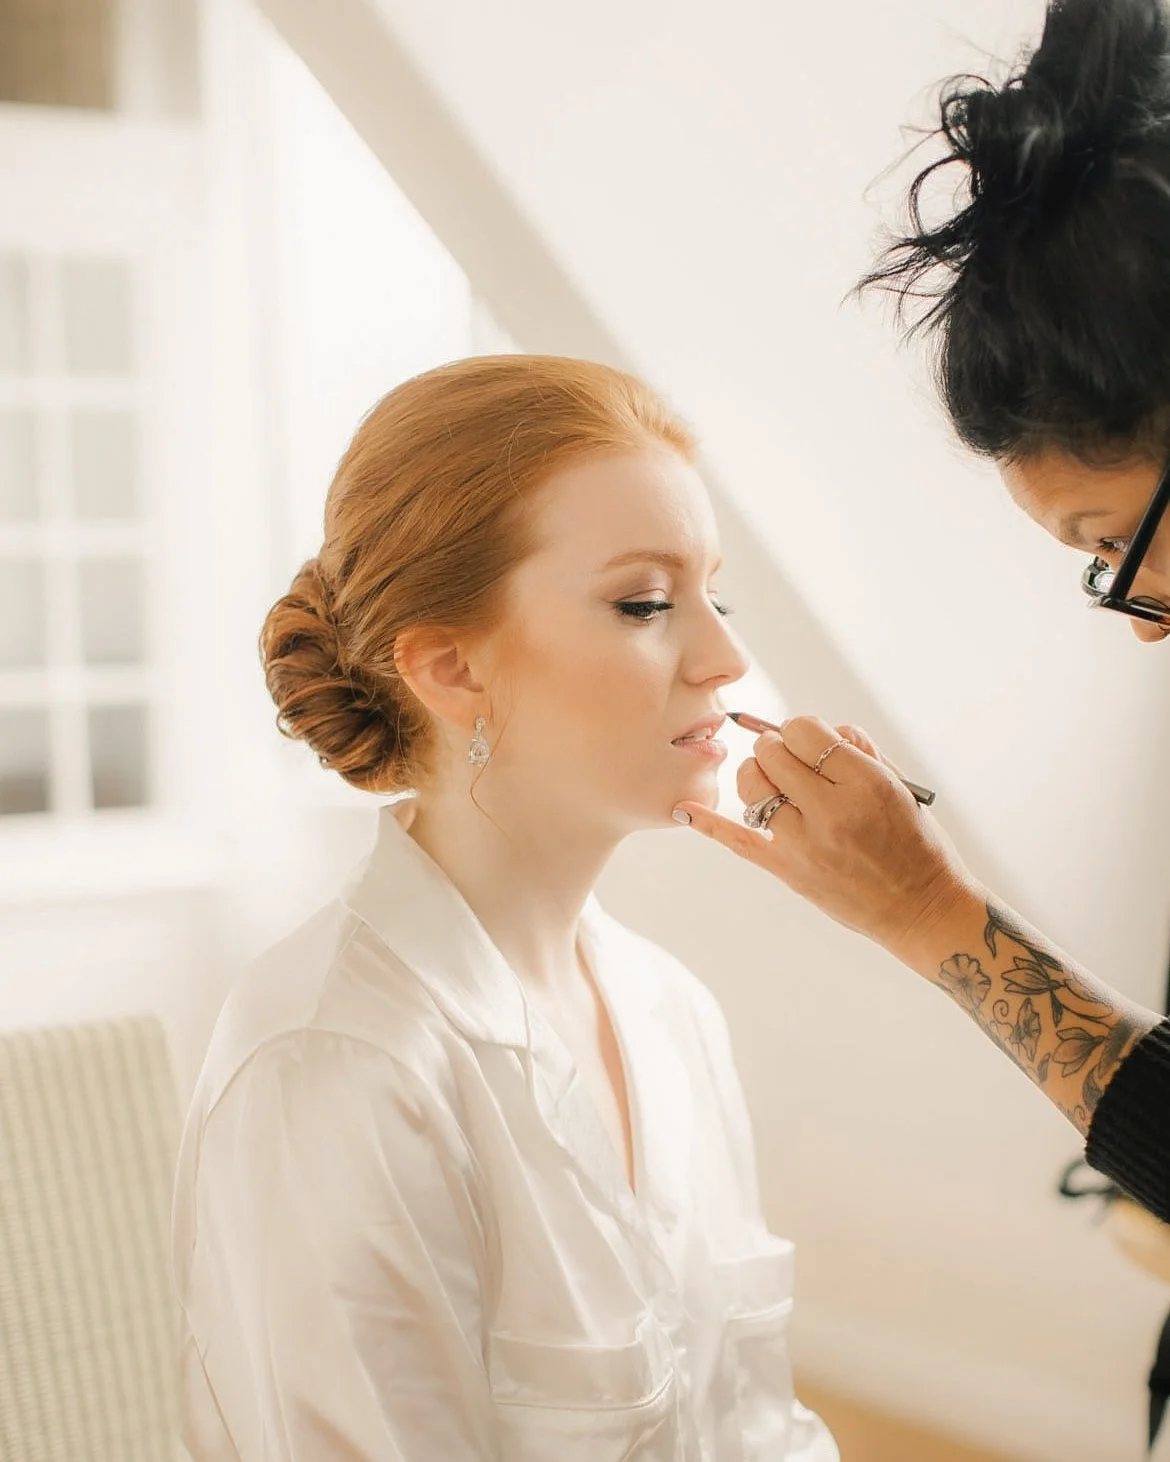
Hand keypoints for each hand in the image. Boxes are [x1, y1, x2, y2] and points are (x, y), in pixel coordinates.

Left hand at [674, 715, 972, 950]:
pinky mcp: (787, 870)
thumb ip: (857, 749)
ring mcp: (804, 843)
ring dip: (757, 774)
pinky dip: (708, 824)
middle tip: (791, 760)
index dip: (801, 729)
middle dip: (777, 747)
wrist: (920, 906)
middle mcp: (830, 810)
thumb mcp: (899, 785)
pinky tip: (684, 810)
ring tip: (773, 781)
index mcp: (864, 783)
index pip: (806, 731)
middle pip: (772, 752)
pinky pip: (738, 840)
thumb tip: (815, 728)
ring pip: (753, 785)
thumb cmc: (914, 841)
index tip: (808, 740)